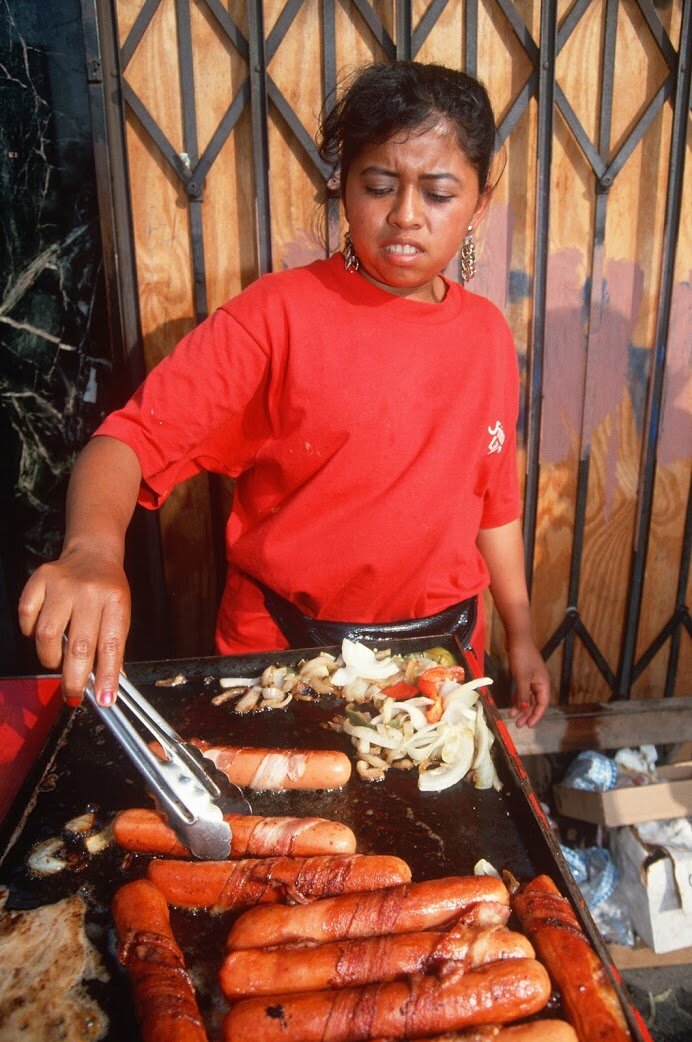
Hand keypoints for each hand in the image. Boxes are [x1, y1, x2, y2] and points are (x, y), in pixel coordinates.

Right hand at [18, 545, 130, 707]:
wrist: (93, 553)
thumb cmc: (108, 590)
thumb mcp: (120, 614)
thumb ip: (113, 648)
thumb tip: (107, 687)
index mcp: (115, 601)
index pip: (111, 646)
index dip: (107, 677)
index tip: (105, 701)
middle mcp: (89, 592)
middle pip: (79, 646)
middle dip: (75, 679)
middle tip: (73, 695)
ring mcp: (62, 584)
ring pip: (47, 635)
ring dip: (50, 658)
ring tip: (57, 660)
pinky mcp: (39, 579)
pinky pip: (27, 617)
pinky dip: (31, 632)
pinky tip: (41, 632)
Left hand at [506, 637, 550, 727]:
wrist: (517, 638)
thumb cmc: (522, 656)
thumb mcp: (521, 678)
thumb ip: (523, 695)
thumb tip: (524, 710)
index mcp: (543, 684)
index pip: (542, 704)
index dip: (536, 716)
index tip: (529, 725)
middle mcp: (540, 683)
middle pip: (535, 703)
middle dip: (527, 714)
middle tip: (518, 725)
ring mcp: (532, 679)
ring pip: (528, 698)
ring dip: (521, 707)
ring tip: (513, 717)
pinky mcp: (524, 675)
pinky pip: (523, 691)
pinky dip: (518, 698)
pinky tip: (512, 705)